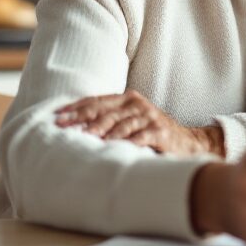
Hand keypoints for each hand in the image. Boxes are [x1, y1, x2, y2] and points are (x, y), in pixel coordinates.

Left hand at [55, 90, 222, 156]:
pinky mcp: (160, 132)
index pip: (97, 101)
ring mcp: (149, 117)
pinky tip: (113, 147)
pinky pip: (140, 136)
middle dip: (82, 119)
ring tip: (85, 137)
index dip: (76, 108)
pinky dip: (126, 141)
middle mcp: (137, 104)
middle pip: (105, 111)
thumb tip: (75, 128)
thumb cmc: (152, 133)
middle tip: (64, 127)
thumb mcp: (130, 122)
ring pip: (120, 123)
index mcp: (127, 99)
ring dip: (101, 130)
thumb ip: (109, 120)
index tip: (57, 116)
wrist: (188, 143)